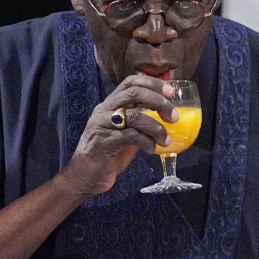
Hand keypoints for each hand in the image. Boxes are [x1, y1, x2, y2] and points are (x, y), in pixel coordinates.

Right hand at [59, 74, 176, 196]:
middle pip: (134, 93)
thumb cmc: (107, 155)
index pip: (131, 82)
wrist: (84, 177)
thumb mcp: (126, 134)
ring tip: (165, 140)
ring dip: (156, 127)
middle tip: (173, 117)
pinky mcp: (104, 142)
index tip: (170, 91)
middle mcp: (104, 110)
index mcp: (110, 104)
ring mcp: (102, 125)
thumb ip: (140, 124)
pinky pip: (130, 135)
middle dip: (158, 102)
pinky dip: (146, 142)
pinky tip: (152, 149)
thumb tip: (166, 118)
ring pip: (134, 115)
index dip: (152, 83)